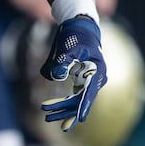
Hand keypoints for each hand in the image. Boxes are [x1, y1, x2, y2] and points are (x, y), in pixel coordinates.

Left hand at [39, 15, 107, 130]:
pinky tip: (54, 109)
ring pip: (77, 100)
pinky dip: (65, 102)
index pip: (90, 91)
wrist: (81, 27)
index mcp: (97, 70)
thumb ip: (63, 61)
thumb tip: (56, 76)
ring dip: (63, 108)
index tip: (80, 117)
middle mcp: (96, 78)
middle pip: (81, 99)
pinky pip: (75, 95)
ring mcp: (91, 80)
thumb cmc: (76, 36)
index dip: (84, 105)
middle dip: (65, 110)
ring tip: (47, 116)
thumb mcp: (69, 46)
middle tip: (48, 117)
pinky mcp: (84, 80)